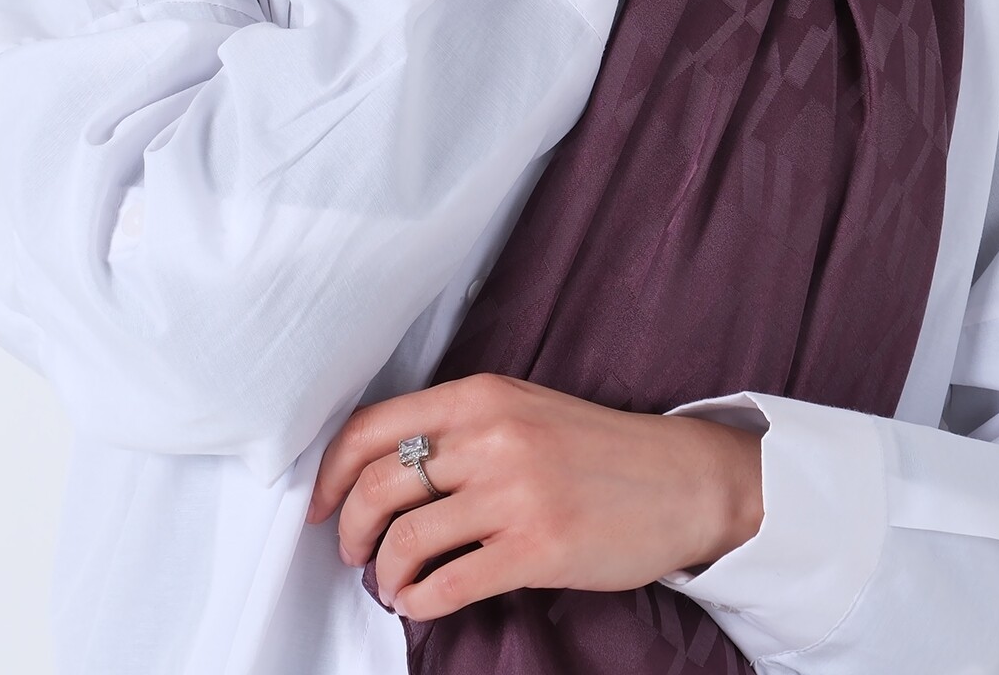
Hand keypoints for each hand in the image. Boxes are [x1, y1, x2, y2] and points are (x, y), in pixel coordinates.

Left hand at [306, 371, 764, 618]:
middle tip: (351, 551)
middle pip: (378, 484)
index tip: (316, 502)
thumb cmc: (599, 449)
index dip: (329, 471)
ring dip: (382, 572)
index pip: (373, 426)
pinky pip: (446, 584)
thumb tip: (383, 469)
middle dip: (348, 529)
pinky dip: (418, 601)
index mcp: (483, 395)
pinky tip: (421, 603)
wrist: (681, 481)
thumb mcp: (524, 410)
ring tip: (391, 582)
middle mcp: (492, 436)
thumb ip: (461, 427)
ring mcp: (514, 493)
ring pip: (404, 538)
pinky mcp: (535, 548)